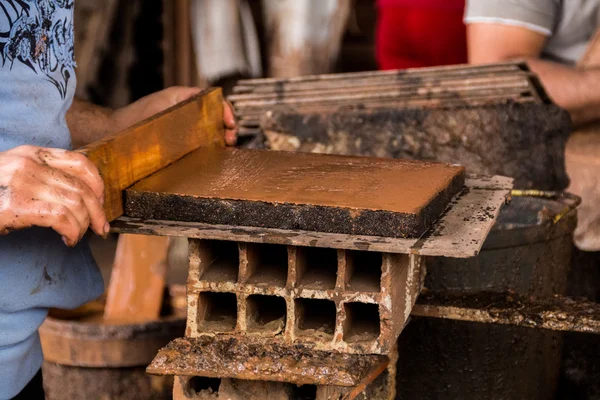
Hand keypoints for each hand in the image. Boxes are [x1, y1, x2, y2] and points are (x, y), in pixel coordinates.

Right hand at [0, 145, 107, 245]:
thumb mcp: (14, 178)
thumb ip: (42, 179)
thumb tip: (77, 197)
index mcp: (30, 154)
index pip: (81, 163)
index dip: (98, 186)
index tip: (101, 204)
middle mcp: (28, 163)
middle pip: (83, 187)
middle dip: (97, 212)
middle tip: (101, 229)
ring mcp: (22, 182)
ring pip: (76, 203)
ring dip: (85, 225)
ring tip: (77, 237)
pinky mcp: (16, 205)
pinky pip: (63, 218)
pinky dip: (73, 232)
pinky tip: (67, 240)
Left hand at [110, 86, 237, 144]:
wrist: (115, 133)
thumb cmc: (136, 117)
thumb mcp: (163, 103)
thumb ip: (185, 99)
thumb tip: (211, 104)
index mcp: (184, 98)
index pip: (214, 100)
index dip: (226, 110)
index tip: (230, 123)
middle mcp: (187, 112)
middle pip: (216, 116)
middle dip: (227, 126)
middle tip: (230, 139)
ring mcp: (184, 128)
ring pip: (210, 130)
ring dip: (221, 137)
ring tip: (225, 146)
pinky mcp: (180, 142)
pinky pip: (200, 142)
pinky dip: (210, 146)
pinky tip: (213, 153)